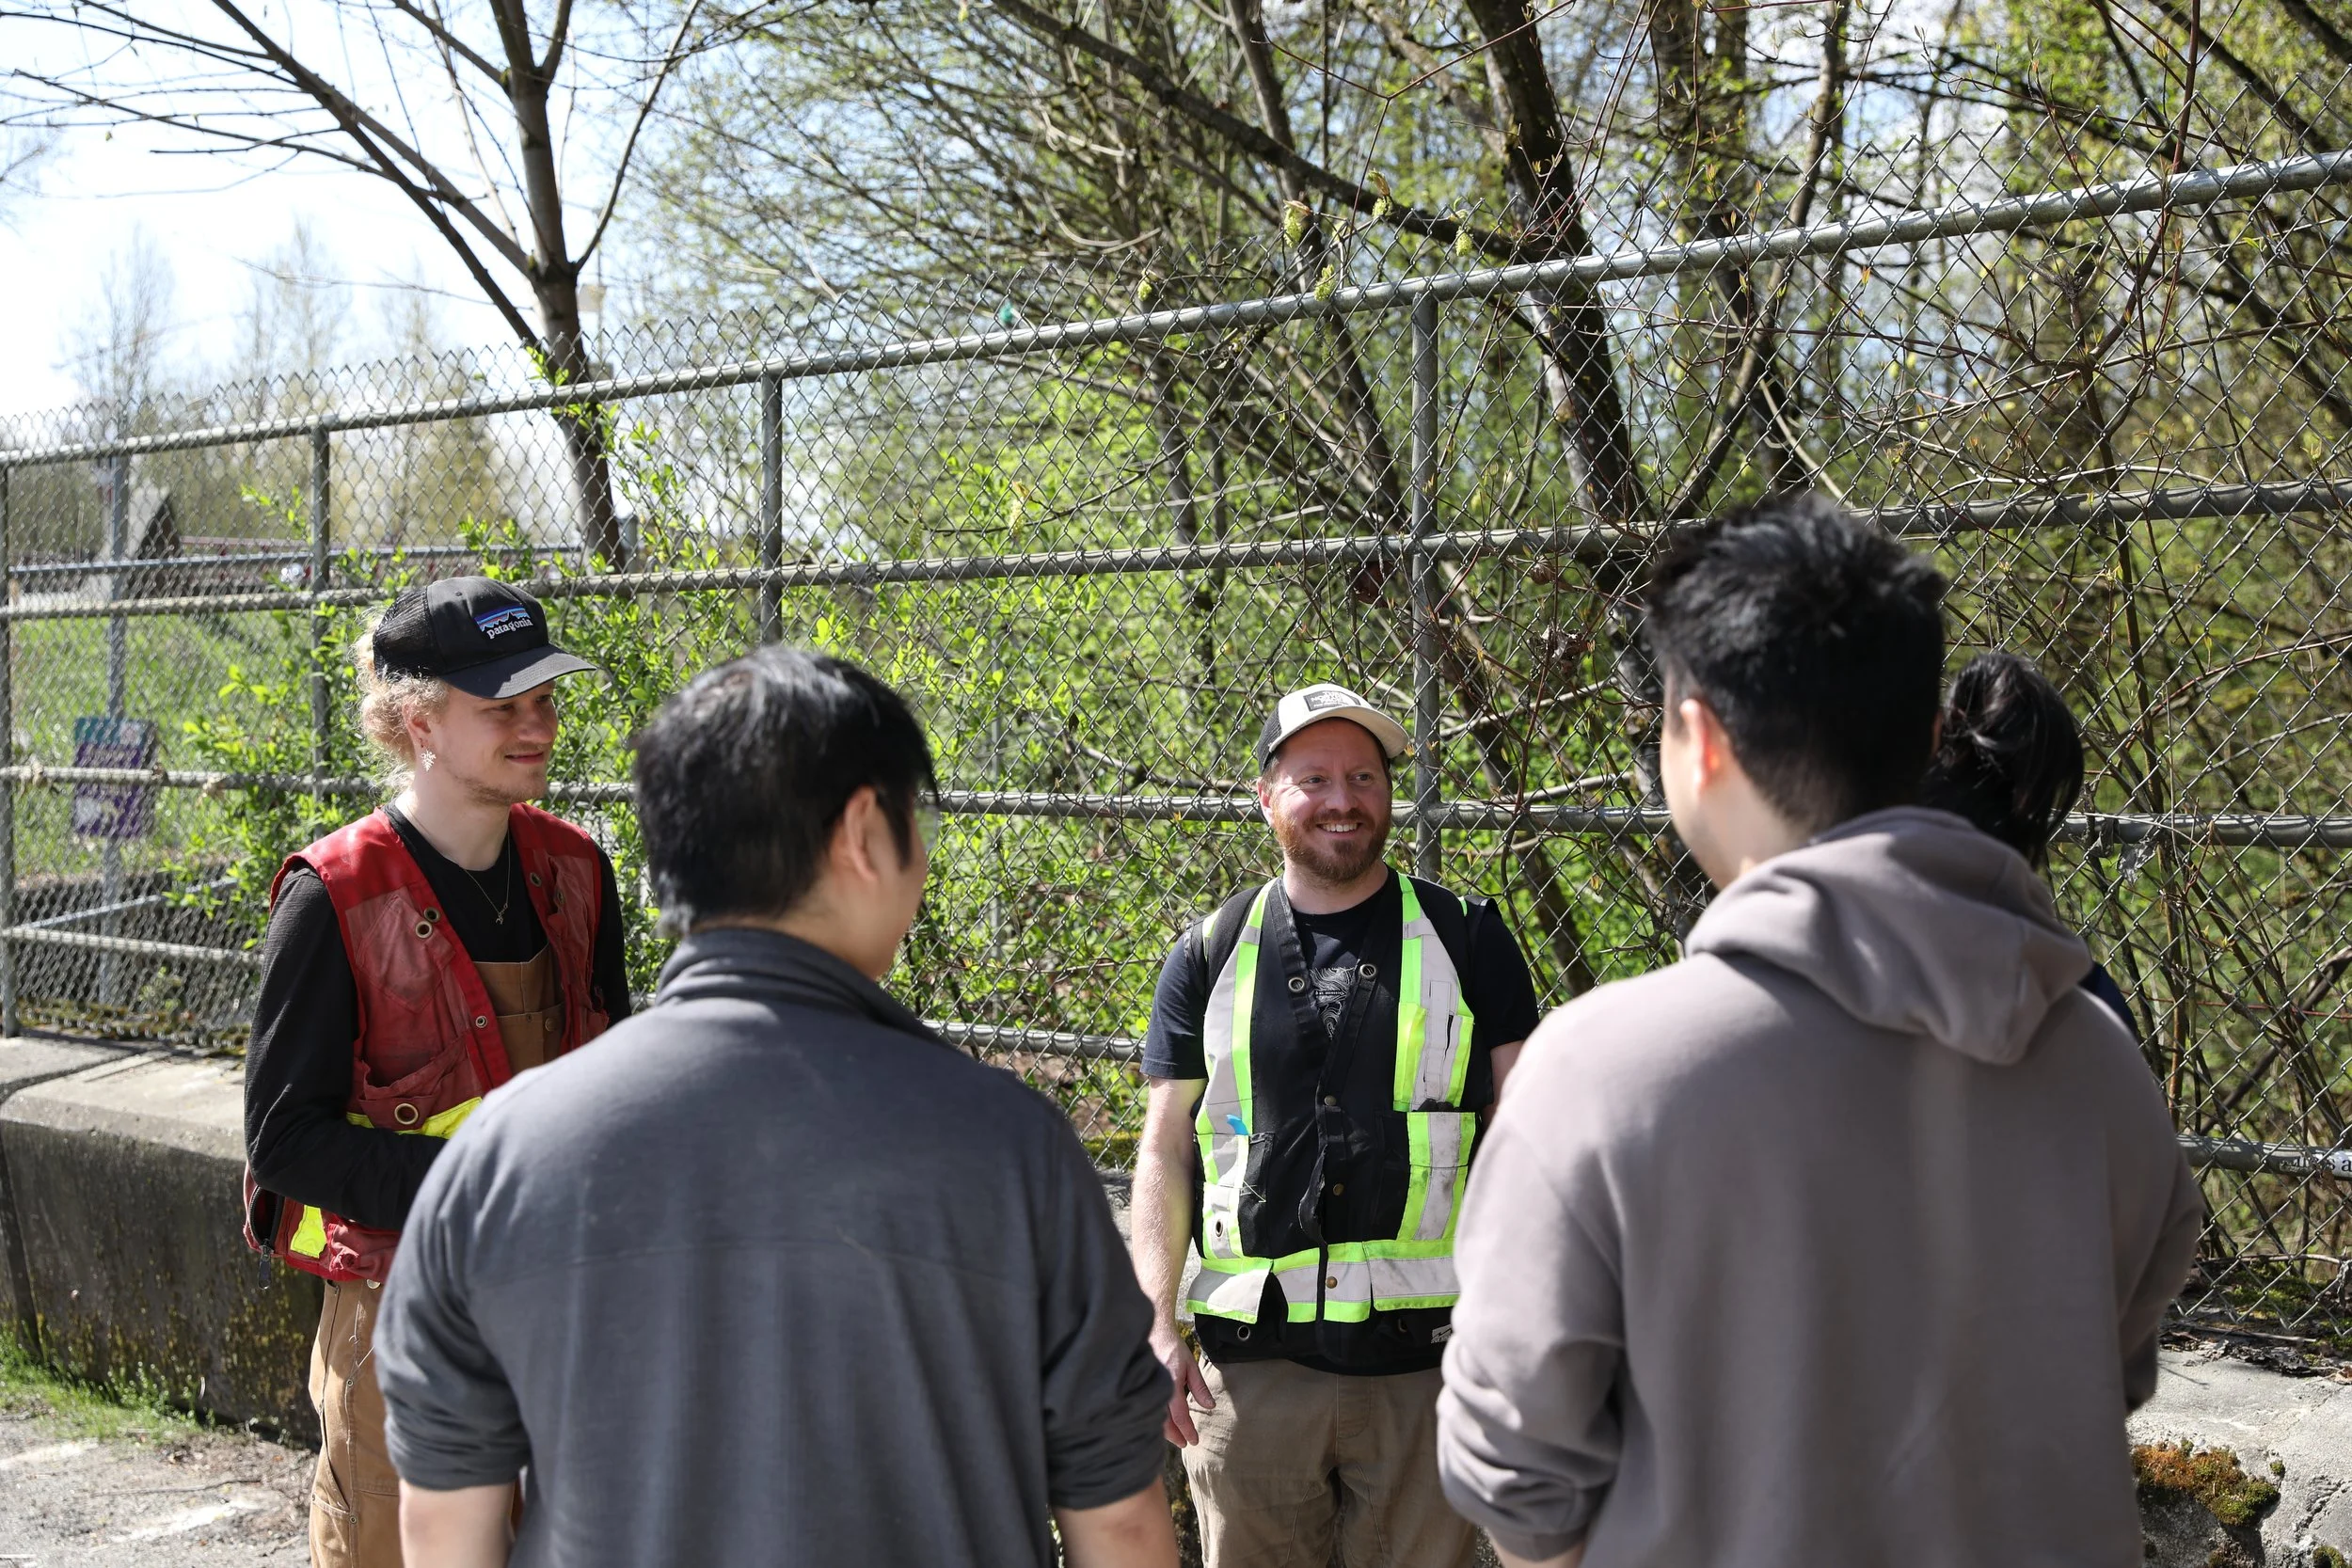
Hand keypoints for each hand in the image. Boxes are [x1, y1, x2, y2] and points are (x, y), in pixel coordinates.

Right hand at [1152, 1327, 1212, 1445]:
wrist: (1154, 1331)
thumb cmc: (1173, 1346)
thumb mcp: (1191, 1365)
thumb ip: (1199, 1387)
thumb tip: (1210, 1406)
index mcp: (1171, 1385)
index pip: (1180, 1417)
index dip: (1188, 1431)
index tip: (1194, 1441)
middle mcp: (1157, 1390)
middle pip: (1164, 1423)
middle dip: (1175, 1436)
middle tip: (1184, 1443)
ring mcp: (1146, 1389)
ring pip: (1154, 1418)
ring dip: (1165, 1430)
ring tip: (1175, 1436)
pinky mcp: (1140, 1388)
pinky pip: (1148, 1409)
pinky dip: (1156, 1419)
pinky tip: (1161, 1423)